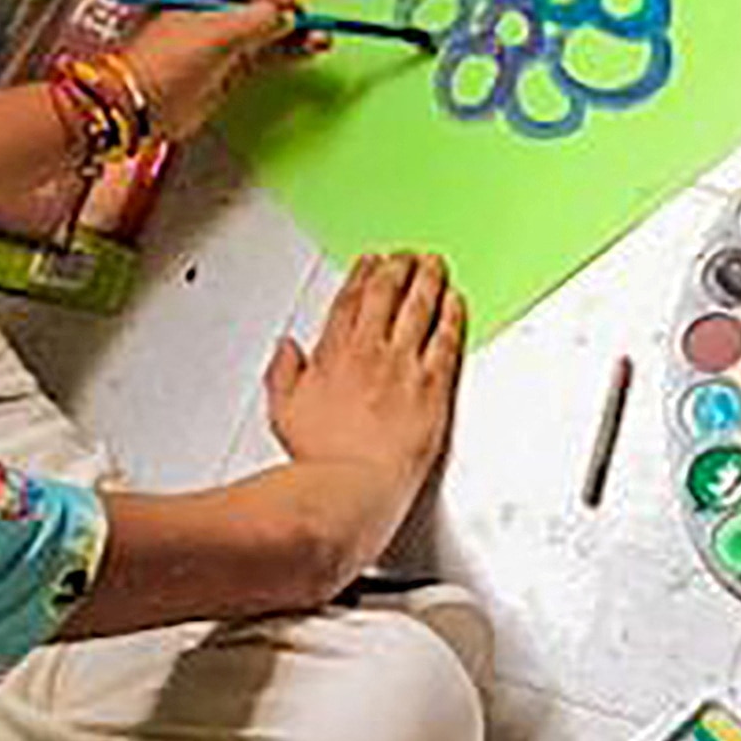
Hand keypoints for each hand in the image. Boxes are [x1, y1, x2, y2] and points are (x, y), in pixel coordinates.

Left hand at [117, 0, 314, 139]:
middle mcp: (207, 9)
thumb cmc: (161, 64)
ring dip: (294, 32)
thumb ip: (256, 20)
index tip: (282, 5)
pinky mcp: (229, 66)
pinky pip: (266, 52)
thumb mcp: (215, 32)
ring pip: (266, 28)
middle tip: (307, 20)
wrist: (143, 107)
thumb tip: (285, 14)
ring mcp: (219, 39)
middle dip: (285, 11)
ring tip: (320, 37)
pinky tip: (308, 49)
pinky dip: (288, 50)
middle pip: (257, 1)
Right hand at [263, 251, 465, 570]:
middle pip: (386, 294)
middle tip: (406, 254)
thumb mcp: (283, 411)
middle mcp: (369, 351)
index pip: (349, 301)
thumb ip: (284, 373)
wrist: (351, 486)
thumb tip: (286, 350)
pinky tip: (456, 301)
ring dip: (427, 279)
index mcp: (333, 354)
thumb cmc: (319, 459)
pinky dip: (452, 314)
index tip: (372, 262)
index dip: (363, 275)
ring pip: (419, 306)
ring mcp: (404, 366)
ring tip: (434, 264)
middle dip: (397, 267)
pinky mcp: (433, 386)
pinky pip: (446, 339)